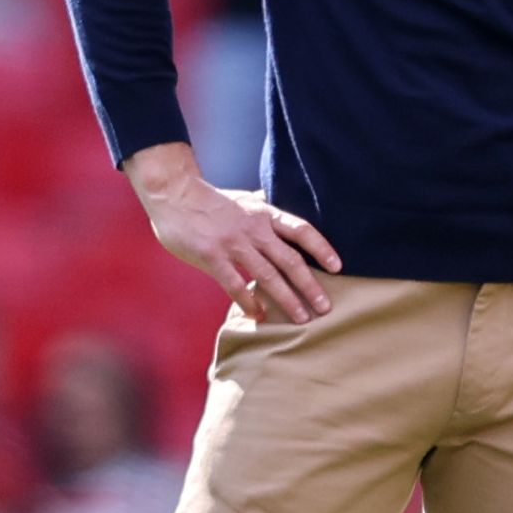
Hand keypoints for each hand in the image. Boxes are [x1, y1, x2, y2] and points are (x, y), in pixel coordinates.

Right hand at [128, 144, 338, 321]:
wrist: (174, 193)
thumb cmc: (211, 199)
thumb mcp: (245, 199)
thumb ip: (264, 208)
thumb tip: (278, 203)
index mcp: (265, 214)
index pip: (302, 231)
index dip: (322, 249)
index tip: (338, 267)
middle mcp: (255, 229)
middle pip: (291, 260)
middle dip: (311, 286)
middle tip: (326, 307)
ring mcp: (234, 243)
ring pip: (268, 276)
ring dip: (287, 299)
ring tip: (302, 318)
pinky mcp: (212, 256)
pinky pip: (235, 284)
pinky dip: (249, 302)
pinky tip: (260, 316)